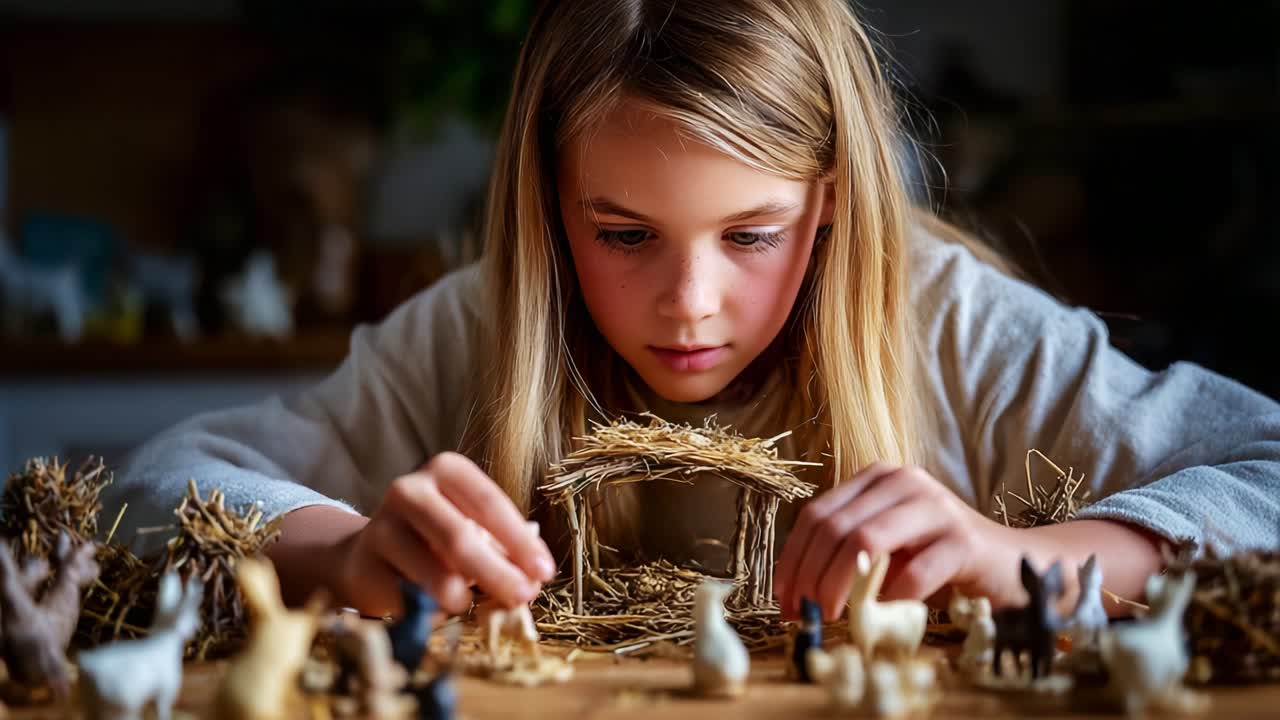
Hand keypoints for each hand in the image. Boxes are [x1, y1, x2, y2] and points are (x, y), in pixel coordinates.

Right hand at [331, 452, 555, 616]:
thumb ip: (502, 547)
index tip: (544, 571)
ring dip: (462, 597)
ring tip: (470, 604)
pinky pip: (409, 599)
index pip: (489, 502)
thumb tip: (532, 579)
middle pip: (460, 537)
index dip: (519, 540)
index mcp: (446, 470)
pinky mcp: (364, 566)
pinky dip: (432, 611)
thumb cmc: (437, 537)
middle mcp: (410, 490)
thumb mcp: (473, 527)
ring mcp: (382, 526)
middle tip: (522, 597)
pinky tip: (437, 610)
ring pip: (434, 573)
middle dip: (497, 572)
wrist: (371, 554)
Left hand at [773, 462, 1017, 620]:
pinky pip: (914, 572)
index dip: (793, 558)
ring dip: (841, 585)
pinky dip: (891, 597)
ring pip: (866, 541)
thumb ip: (847, 554)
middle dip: (811, 575)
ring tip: (834, 615)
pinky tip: (884, 613)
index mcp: (877, 478)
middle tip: (804, 613)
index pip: (817, 514)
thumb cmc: (939, 558)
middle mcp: (903, 482)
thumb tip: (797, 591)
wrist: (1010, 563)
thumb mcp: (886, 548)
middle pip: (835, 527)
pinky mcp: (963, 540)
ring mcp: (935, 507)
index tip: (783, 598)